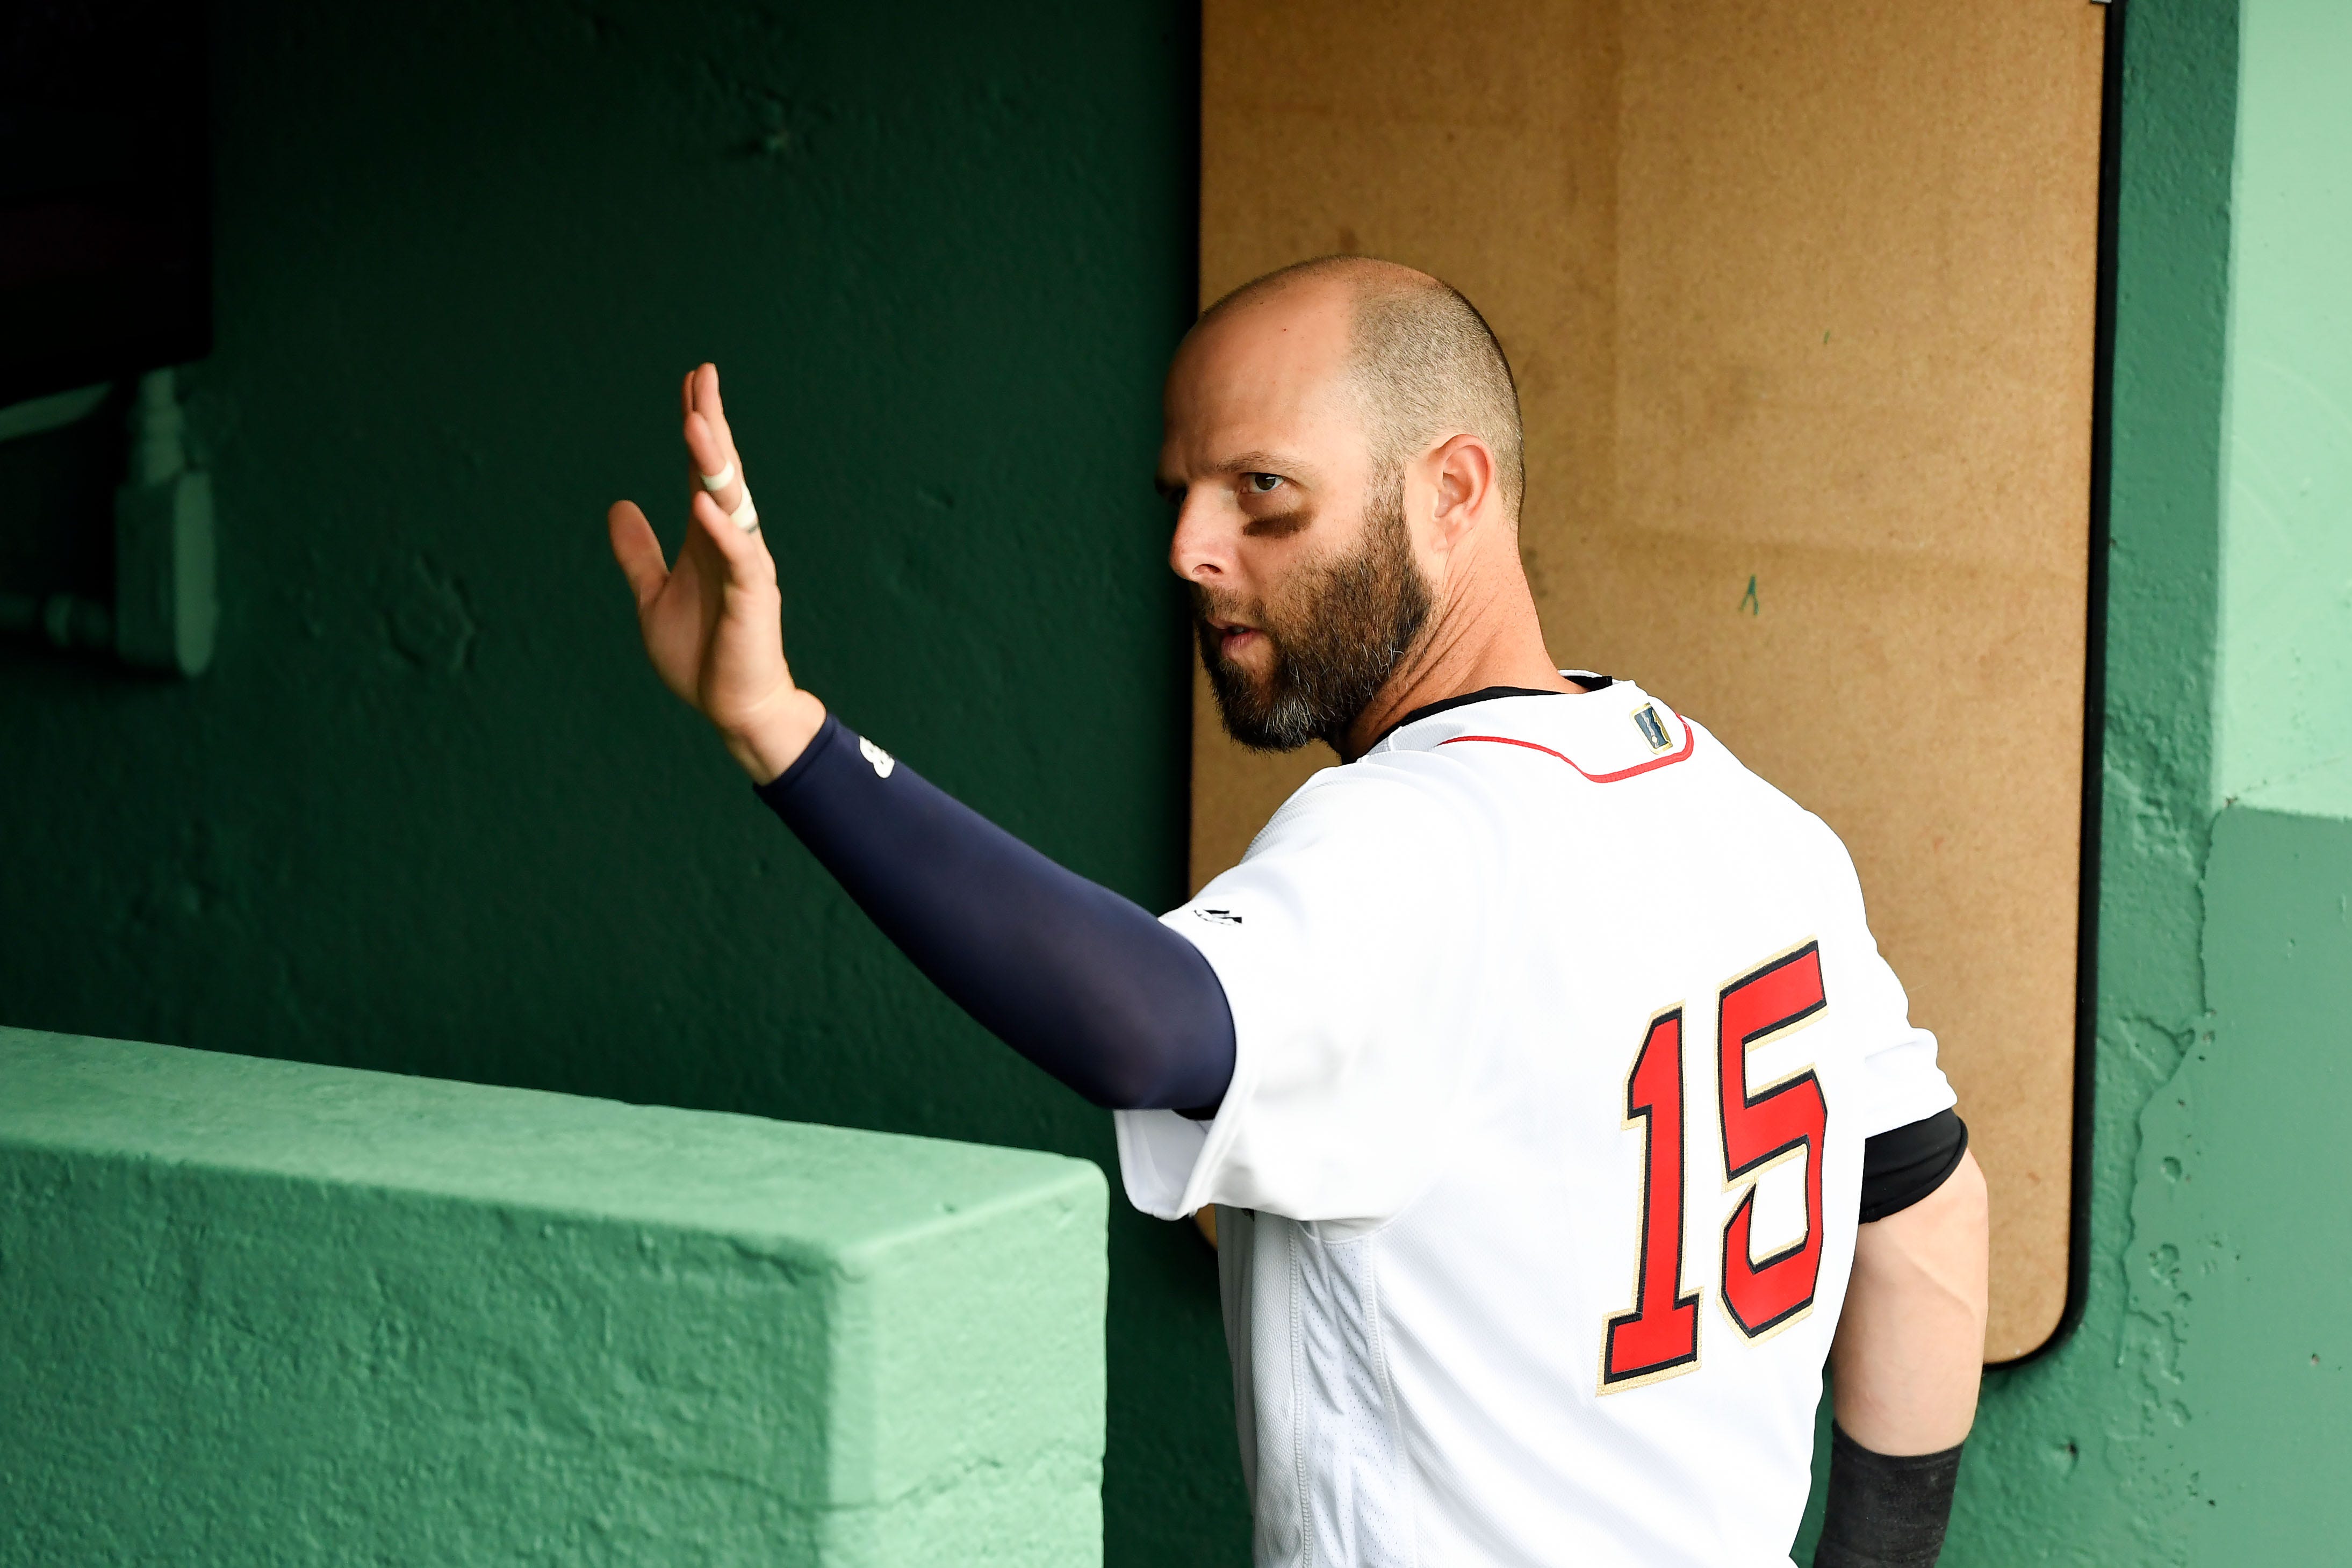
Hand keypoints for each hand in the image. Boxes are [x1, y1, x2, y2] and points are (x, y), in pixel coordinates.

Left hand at [608, 363, 824, 782]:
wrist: (733, 708)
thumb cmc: (701, 656)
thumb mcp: (653, 597)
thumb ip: (638, 553)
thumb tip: (618, 504)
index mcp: (706, 538)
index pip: (700, 472)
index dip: (697, 427)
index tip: (692, 382)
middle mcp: (729, 542)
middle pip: (720, 473)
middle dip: (710, 426)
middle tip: (702, 378)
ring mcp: (745, 566)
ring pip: (730, 503)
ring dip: (713, 463)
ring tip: (695, 423)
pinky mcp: (753, 597)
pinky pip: (737, 555)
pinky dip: (719, 528)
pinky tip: (701, 501)